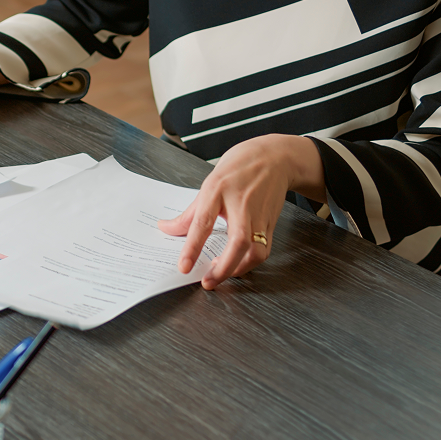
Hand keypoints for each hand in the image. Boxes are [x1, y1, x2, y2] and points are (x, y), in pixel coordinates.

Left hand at [157, 134, 323, 289]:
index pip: (203, 222)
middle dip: (223, 267)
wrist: (275, 158)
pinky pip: (263, 250)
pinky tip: (236, 265)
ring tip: (220, 274)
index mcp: (218, 190)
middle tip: (208, 281)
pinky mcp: (271, 224)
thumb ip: (189, 213)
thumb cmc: (239, 168)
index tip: (184, 266)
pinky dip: (249, 263)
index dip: (192, 247)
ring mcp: (259, 215)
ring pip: (256, 250)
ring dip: (238, 268)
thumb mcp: (209, 185)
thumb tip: (165, 229)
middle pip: (238, 242)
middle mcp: (241, 204)